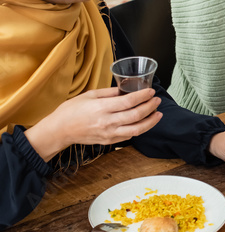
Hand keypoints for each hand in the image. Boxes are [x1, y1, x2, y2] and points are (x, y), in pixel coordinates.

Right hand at [25, 87, 161, 160]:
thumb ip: (109, 93)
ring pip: (136, 130)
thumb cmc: (71, 111)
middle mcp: (107, 122)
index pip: (129, 102)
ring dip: (150, 122)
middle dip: (150, 107)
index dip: (143, 96)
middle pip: (136, 115)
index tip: (151, 91)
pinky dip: (139, 129)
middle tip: (157, 100)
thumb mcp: (89, 95)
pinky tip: (144, 123)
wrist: (60, 130)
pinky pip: (128, 136)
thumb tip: (125, 90)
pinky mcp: (108, 141)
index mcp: (102, 108)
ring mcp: (108, 134)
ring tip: (158, 114)